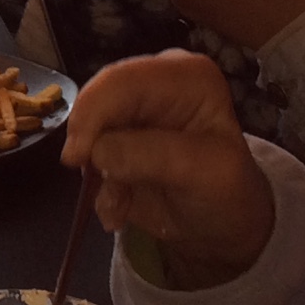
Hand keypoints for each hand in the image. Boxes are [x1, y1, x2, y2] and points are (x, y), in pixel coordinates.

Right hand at [65, 52, 274, 286]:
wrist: (222, 226)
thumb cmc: (227, 192)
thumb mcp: (205, 172)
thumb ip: (152, 156)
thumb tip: (97, 152)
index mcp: (184, 77)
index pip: (123, 80)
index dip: (92, 113)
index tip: (77, 157)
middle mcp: (153, 85)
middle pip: (96, 101)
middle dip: (93, 147)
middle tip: (96, 185)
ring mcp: (131, 113)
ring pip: (86, 133)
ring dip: (98, 175)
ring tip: (122, 204)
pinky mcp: (115, 141)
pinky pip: (86, 158)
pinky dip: (99, 189)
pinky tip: (120, 208)